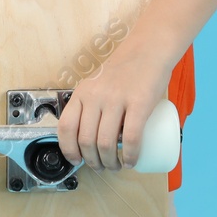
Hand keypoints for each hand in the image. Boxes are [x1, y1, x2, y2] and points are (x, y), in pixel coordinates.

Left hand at [56, 39, 174, 171]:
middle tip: (102, 167)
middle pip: (86, 141)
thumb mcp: (98, 83)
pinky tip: (132, 161)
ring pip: (106, 143)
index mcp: (83, 92)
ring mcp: (117, 98)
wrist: (149, 49)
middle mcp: (96, 95)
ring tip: (117, 166)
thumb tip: (88, 137)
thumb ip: (91, 103)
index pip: (66, 127)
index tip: (76, 160)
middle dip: (93, 162)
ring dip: (110, 163)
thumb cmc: (125, 69)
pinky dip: (130, 156)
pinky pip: (131, 137)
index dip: (69, 149)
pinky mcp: (139, 102)